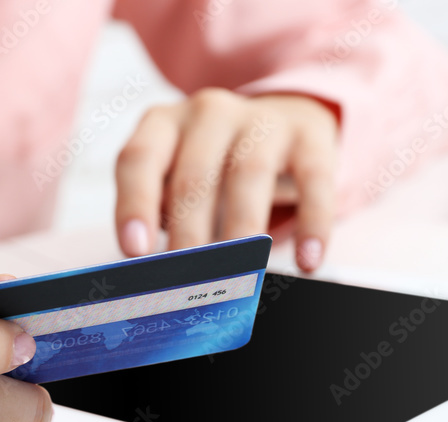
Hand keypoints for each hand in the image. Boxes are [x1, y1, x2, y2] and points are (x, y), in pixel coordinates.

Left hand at [115, 90, 338, 271]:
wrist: (284, 123)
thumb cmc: (215, 168)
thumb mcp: (178, 181)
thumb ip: (164, 217)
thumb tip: (160, 279)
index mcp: (163, 124)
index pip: (139, 160)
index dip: (134, 206)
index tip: (135, 252)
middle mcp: (208, 113)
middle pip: (194, 175)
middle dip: (189, 234)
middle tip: (189, 282)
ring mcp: (260, 121)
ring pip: (248, 176)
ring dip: (242, 231)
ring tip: (240, 276)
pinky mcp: (309, 138)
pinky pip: (313, 181)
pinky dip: (312, 224)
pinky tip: (308, 262)